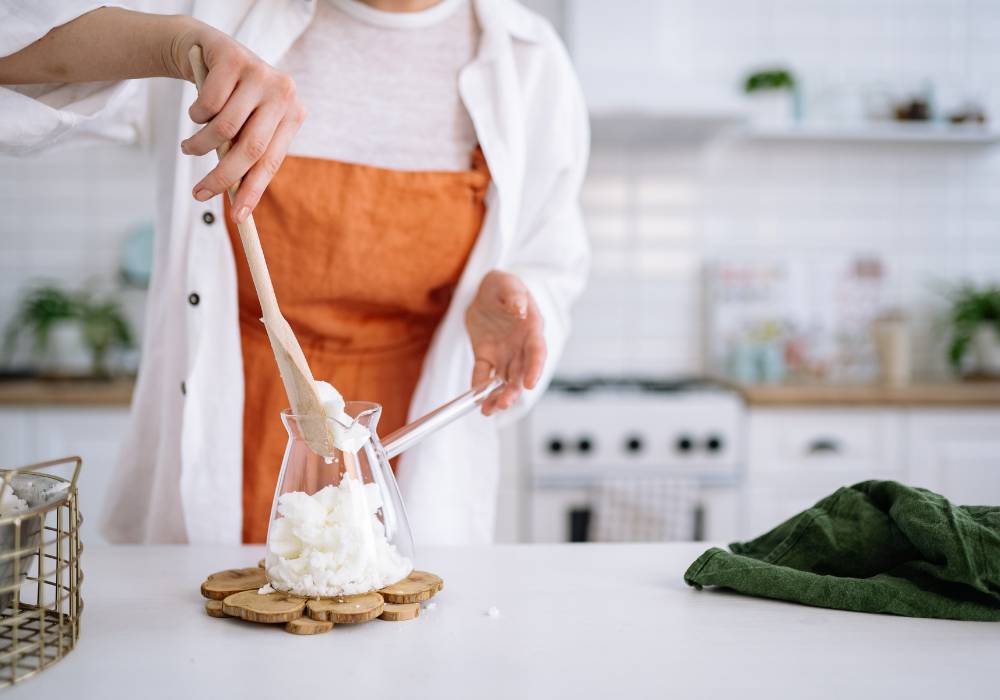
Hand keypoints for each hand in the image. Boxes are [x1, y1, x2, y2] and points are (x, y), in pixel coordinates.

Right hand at [169, 20, 304, 221]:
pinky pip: (207, 104)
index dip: (253, 191)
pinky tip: (196, 111)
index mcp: (293, 115)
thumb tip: (238, 205)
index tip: (237, 218)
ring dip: (200, 145)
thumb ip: (245, 157)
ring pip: (223, 128)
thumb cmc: (232, 100)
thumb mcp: (245, 127)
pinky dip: (195, 115)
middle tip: (199, 194)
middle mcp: (283, 93)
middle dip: (222, 177)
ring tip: (190, 147)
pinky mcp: (234, 58)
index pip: (272, 161)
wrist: (210, 50)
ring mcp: (260, 73)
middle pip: (250, 149)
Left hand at [465, 271, 545, 415]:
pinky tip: (475, 398)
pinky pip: (483, 374)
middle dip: (513, 391)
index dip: (535, 369)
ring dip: (497, 396)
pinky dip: (479, 386)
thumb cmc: (502, 286)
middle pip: (521, 373)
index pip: (537, 352)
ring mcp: (504, 354)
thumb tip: (519, 310)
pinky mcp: (485, 356)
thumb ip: (514, 296)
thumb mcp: (507, 283)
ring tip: (488, 410)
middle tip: (503, 404)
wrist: (484, 292)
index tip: (529, 384)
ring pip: (503, 380)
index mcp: (532, 329)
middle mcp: (521, 347)